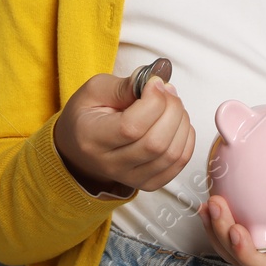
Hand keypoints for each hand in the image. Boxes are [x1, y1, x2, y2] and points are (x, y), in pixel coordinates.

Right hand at [54, 71, 194, 195]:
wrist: (79, 150)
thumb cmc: (87, 116)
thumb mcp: (93, 91)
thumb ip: (122, 86)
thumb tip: (153, 84)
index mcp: (93, 139)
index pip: (131, 127)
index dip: (153, 102)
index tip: (155, 82)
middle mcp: (111, 165)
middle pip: (156, 143)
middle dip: (171, 109)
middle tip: (166, 90)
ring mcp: (132, 178)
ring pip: (172, 154)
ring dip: (181, 122)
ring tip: (172, 103)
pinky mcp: (149, 183)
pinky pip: (179, 163)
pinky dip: (186, 139)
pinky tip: (177, 122)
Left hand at [199, 190, 265, 265]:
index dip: (248, 254)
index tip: (236, 231)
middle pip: (245, 260)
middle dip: (224, 236)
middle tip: (214, 205)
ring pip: (238, 252)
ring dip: (219, 230)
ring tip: (207, 204)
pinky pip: (244, 239)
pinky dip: (228, 224)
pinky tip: (219, 203)